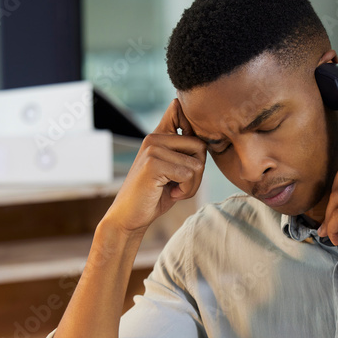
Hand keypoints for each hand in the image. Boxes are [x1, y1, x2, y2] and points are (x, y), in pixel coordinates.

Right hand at [103, 99, 206, 235]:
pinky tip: (172, 195)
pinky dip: (186, 191)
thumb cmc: (154, 197)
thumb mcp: (172, 171)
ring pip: (197, 164)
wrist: (128, 217)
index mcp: (158, 136)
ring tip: (176, 191)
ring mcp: (153, 150)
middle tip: (183, 186)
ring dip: (192, 185)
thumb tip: (208, 144)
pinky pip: (188, 175)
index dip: (197, 142)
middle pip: (200, 147)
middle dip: (198, 172)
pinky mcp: (153, 165)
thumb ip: (186, 156)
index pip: (186, 121)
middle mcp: (154, 138)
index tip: (188, 165)